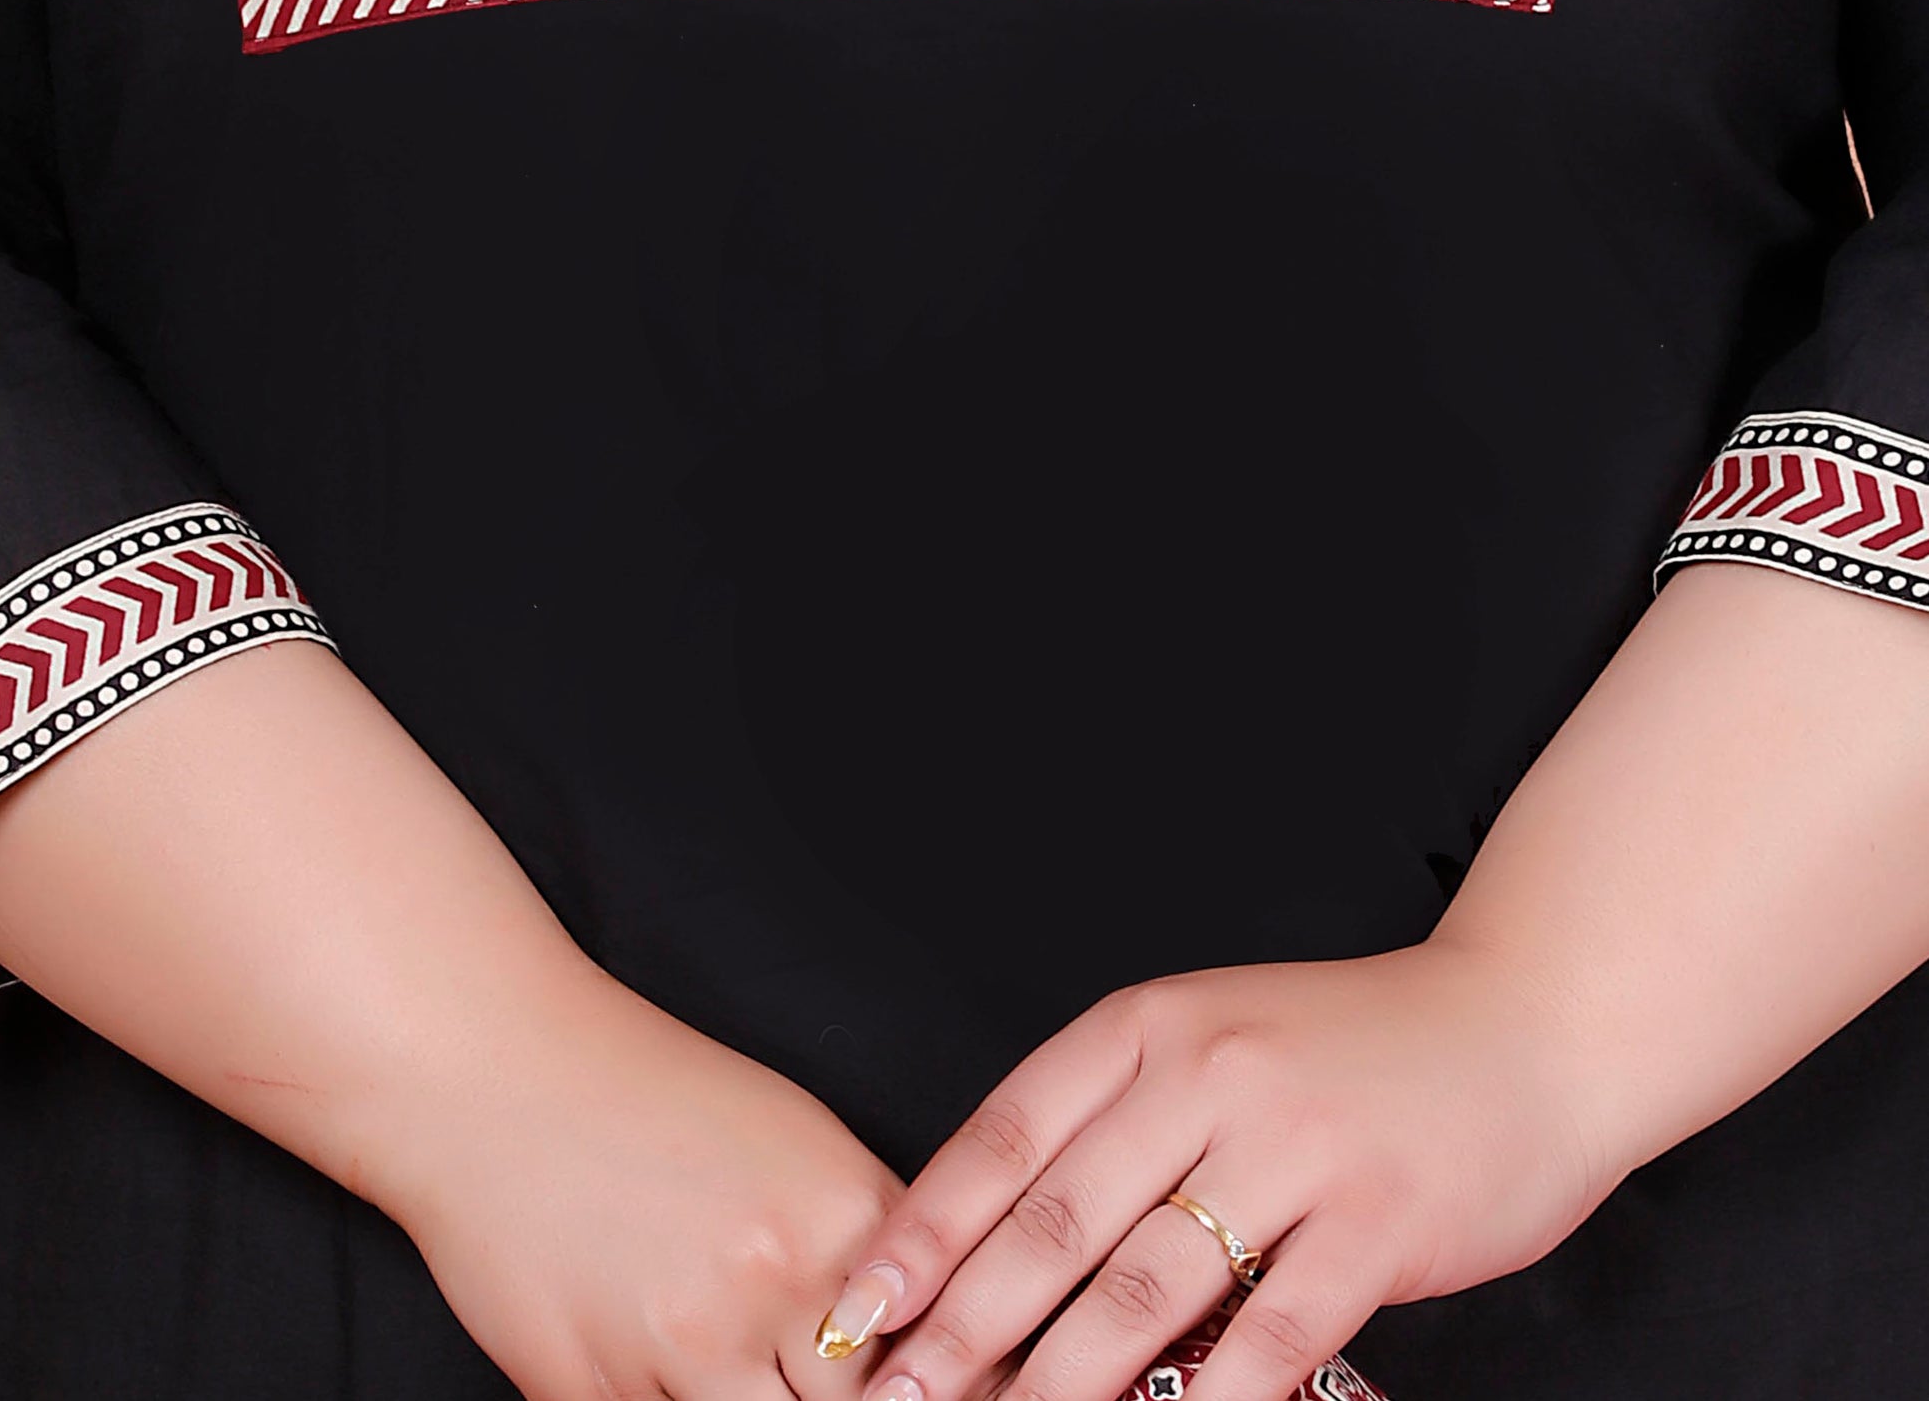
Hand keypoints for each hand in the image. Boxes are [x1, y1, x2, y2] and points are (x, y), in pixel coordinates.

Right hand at [383, 953, 901, 1400]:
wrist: (500, 1072)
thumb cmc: (650, 1094)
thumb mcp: (793, 1137)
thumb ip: (865, 1235)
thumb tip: (917, 1325)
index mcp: (838, 1215)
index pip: (921, 1351)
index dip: (908, 1372)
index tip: (903, 1375)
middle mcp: (772, 1285)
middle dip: (827, 1395)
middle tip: (794, 1365)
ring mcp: (681, 1347)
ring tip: (724, 1352)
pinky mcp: (590, 1389)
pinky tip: (659, 1363)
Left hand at [817, 950, 1608, 1400]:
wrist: (1528, 1023)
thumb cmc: (1356, 1051)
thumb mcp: (1220, 1041)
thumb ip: (1122, 1119)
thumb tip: (995, 1234)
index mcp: (1156, 1021)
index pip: (1008, 1132)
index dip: (925, 1228)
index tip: (858, 1307)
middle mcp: (1211, 1071)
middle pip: (1055, 1219)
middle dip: (961, 1326)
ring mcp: (1294, 1145)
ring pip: (1143, 1286)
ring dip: (1058, 1381)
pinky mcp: (1374, 1221)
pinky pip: (1267, 1334)